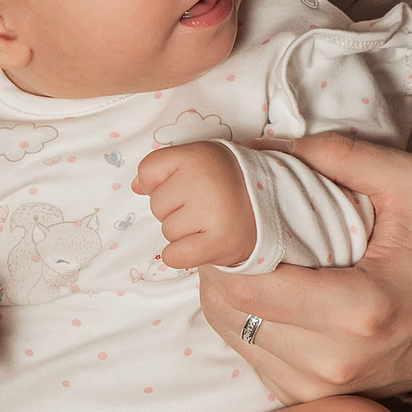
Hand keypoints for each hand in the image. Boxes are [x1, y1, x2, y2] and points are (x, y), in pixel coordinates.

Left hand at [133, 141, 253, 269]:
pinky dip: (182, 255)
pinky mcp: (218, 242)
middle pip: (156, 205)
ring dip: (184, 232)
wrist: (275, 207)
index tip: (187, 184)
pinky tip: (201, 244)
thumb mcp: (200, 160)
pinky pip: (174, 256)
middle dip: (175, 209)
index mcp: (196, 155)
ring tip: (210, 222)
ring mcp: (211, 212)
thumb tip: (136, 186)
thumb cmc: (230, 183)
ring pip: (167, 231)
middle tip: (205, 205)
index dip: (161, 181)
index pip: (148, 171)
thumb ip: (164, 168)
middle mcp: (203, 180)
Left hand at [193, 133, 411, 401]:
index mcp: (359, 311)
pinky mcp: (303, 399)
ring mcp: (315, 388)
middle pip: (229, 308)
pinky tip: (269, 292)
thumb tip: (264, 150)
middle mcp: (332, 360)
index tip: (232, 214)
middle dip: (221, 263)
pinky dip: (246, 318)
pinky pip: (247, 351)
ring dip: (229, 290)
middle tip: (234, 230)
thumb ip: (345, 156)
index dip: (226, 245)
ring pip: (230, 331)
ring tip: (253, 258)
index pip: (248, 284)